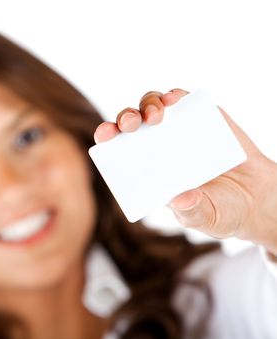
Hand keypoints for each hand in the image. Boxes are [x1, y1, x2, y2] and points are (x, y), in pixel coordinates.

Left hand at [94, 89, 276, 253]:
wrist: (258, 198)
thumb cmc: (221, 209)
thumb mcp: (204, 218)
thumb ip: (192, 212)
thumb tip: (181, 198)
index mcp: (148, 168)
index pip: (118, 149)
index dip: (108, 138)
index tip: (104, 136)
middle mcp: (157, 144)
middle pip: (132, 123)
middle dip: (125, 118)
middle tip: (131, 124)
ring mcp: (178, 128)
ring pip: (154, 105)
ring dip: (150, 104)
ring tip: (157, 115)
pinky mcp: (201, 116)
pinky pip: (183, 99)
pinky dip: (176, 95)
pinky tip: (174, 99)